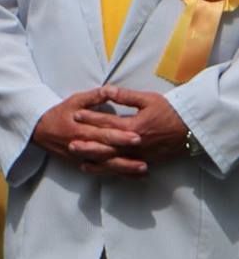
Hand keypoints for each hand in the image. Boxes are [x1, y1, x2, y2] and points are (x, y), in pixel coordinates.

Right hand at [33, 88, 146, 176]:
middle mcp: (81, 147)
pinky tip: (129, 176)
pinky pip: (100, 171)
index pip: (103, 134)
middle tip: (145, 161)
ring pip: (104, 166)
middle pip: (106, 154)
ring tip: (142, 171)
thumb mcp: (75, 100)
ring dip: (124, 170)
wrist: (39, 130)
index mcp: (81, 130)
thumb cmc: (59, 113)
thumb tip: (111, 90)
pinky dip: (115, 173)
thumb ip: (94, 97)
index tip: (137, 137)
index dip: (120, 136)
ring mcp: (80, 158)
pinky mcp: (80, 163)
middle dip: (126, 159)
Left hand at [73, 86, 188, 168]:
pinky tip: (88, 167)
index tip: (76, 114)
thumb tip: (107, 90)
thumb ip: (126, 96)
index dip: (90, 117)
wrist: (191, 129)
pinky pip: (116, 168)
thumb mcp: (149, 99)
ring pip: (108, 159)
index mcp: (133, 126)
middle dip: (86, 142)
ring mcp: (135, 156)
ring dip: (91, 158)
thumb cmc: (170, 111)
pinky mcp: (138, 163)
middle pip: (104, 144)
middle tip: (68, 141)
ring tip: (76, 156)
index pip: (107, 122)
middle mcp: (132, 144)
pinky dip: (102, 169)